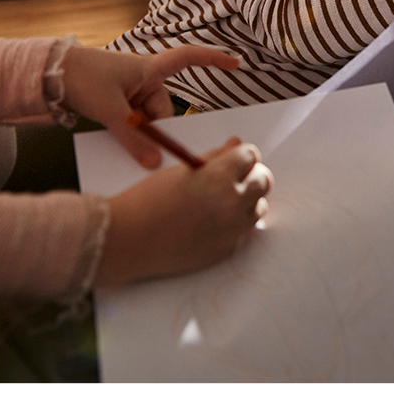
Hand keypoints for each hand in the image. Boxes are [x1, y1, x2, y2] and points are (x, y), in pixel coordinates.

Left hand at [60, 45, 240, 166]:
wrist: (47, 76)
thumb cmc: (81, 78)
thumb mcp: (110, 110)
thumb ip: (133, 139)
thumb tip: (155, 163)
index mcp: (148, 69)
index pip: (188, 58)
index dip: (213, 59)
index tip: (237, 61)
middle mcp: (143, 81)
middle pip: (164, 112)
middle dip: (156, 132)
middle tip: (152, 153)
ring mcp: (130, 95)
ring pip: (147, 124)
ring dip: (139, 137)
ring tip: (121, 146)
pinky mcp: (117, 107)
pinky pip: (133, 127)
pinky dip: (129, 138)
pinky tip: (119, 149)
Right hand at [95, 137, 272, 284]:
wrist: (129, 240)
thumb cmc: (148, 200)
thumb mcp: (182, 170)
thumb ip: (215, 156)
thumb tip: (236, 144)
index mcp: (220, 177)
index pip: (250, 156)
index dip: (240, 154)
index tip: (231, 157)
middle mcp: (232, 204)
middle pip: (263, 181)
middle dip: (250, 174)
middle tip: (231, 175)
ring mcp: (232, 230)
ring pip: (259, 207)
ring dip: (247, 199)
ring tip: (221, 198)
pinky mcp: (226, 249)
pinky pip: (243, 229)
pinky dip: (234, 222)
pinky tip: (211, 219)